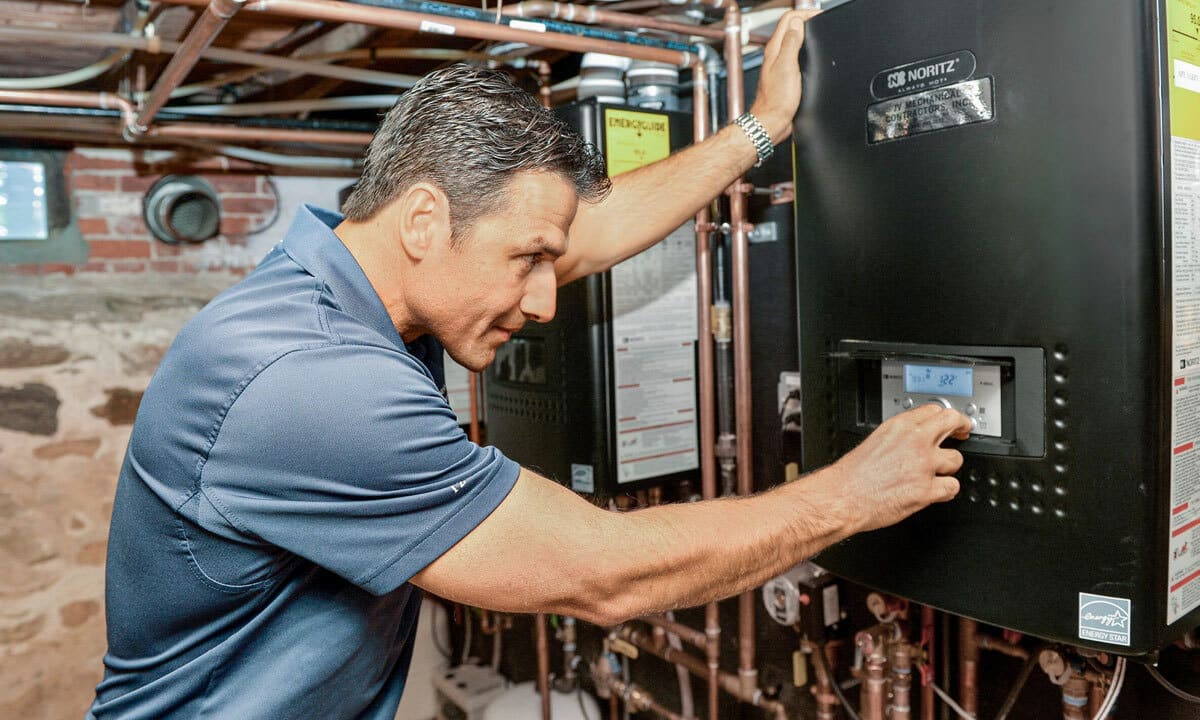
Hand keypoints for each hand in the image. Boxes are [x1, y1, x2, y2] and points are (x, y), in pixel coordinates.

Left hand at [749, 8, 821, 143]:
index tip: (818, 14)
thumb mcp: (787, 66)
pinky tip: (810, 53)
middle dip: (805, 19)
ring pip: (792, 41)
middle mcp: (775, 55)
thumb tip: (797, 23)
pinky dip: (804, 49)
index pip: (788, 19)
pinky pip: (795, 55)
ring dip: (805, 33)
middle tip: (820, 19)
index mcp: (774, 49)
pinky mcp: (785, 75)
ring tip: (817, 31)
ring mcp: (779, 65)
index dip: (804, 13)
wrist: (772, 122)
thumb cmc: (776, 100)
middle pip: (790, 28)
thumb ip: (790, 43)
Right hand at [827, 404, 971, 534]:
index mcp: (899, 427)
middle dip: (962, 427)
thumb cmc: (852, 475)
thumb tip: (914, 438)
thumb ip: (898, 437)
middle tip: (963, 432)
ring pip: (956, 460)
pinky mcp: (926, 491)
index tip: (949, 422)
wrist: (843, 497)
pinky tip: (937, 491)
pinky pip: (952, 488)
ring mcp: (923, 466)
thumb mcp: (874, 441)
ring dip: (949, 468)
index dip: (945, 417)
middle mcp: (914, 442)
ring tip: (937, 473)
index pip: (933, 411)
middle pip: (952, 422)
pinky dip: (946, 491)